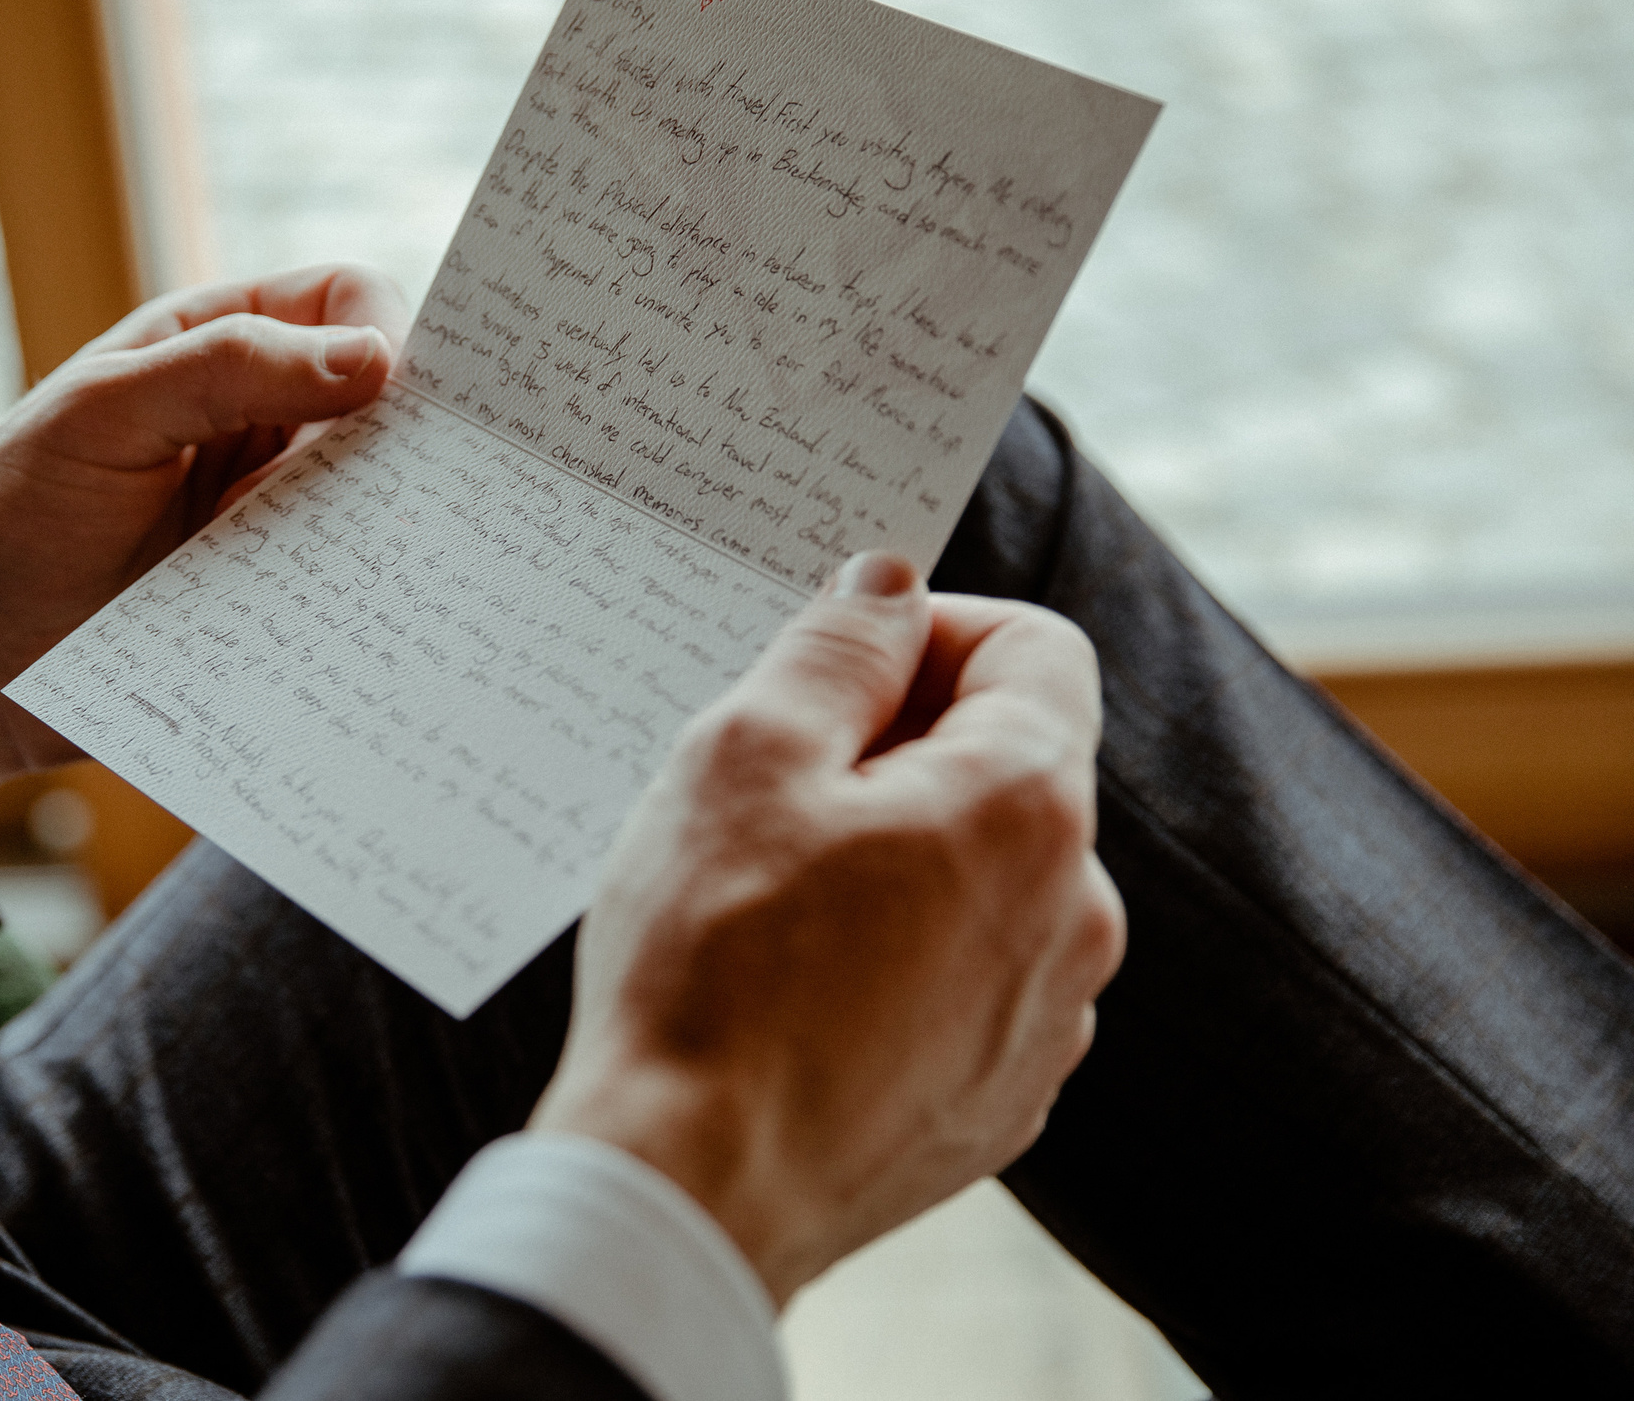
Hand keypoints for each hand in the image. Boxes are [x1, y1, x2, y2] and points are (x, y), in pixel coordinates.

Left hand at [0, 265, 409, 815]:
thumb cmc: (7, 515)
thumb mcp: (101, 417)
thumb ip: (224, 370)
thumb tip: (373, 360)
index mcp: (220, 345)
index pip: (346, 301)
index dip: (386, 334)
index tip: (393, 398)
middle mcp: (262, 423)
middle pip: (386, 403)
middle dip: (409, 442)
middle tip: (409, 497)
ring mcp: (276, 517)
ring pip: (382, 504)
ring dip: (388, 532)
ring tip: (371, 568)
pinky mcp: (278, 601)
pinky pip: (352, 592)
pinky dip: (367, 604)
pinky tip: (358, 625)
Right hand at [530, 552, 1124, 1307]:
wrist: (694, 1188)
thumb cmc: (710, 966)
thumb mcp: (745, 755)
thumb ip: (837, 647)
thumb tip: (891, 585)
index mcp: (1030, 806)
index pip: (1034, 645)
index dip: (926, 629)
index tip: (830, 667)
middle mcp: (1078, 912)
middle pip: (1012, 762)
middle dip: (901, 745)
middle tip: (771, 788)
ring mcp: (1050, 1020)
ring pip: (987, 876)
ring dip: (899, 853)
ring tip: (773, 900)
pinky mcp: (1003, 1099)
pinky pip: (969, 977)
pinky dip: (899, 954)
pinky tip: (798, 989)